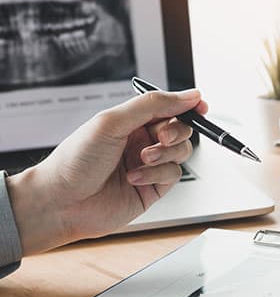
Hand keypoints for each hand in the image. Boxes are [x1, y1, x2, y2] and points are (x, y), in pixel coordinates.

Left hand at [6, 90, 206, 254]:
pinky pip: (173, 175)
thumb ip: (153, 105)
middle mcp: (142, 141)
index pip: (169, 107)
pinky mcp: (153, 188)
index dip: (187, 105)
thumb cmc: (76, 160)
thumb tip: (189, 95)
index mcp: (132, 121)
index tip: (200, 106)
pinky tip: (134, 177)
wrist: (61, 202)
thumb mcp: (113, 121)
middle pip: (180, 129)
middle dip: (176, 131)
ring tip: (143, 159)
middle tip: (160, 137)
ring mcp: (149, 165)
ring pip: (182, 152)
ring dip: (165, 153)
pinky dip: (157, 174)